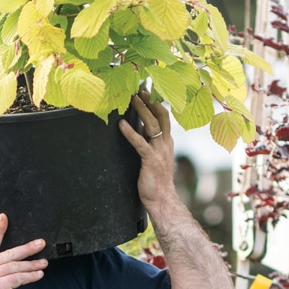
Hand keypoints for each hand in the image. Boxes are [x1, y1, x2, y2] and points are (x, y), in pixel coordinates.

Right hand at [0, 214, 45, 288]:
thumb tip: (15, 265)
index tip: (4, 217)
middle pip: (8, 254)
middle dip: (26, 248)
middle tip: (40, 243)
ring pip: (16, 266)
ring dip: (32, 265)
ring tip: (44, 263)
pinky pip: (19, 278)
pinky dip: (31, 276)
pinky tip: (39, 275)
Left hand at [118, 91, 179, 221]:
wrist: (162, 200)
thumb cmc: (157, 182)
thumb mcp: (155, 159)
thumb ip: (151, 145)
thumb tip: (141, 132)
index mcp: (167, 142)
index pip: (164, 117)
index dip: (156, 103)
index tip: (148, 91)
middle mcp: (165, 143)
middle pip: (160, 115)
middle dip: (150, 100)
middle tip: (140, 88)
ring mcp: (159, 151)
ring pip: (151, 124)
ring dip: (141, 110)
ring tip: (132, 99)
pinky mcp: (150, 159)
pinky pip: (140, 142)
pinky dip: (130, 132)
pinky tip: (121, 125)